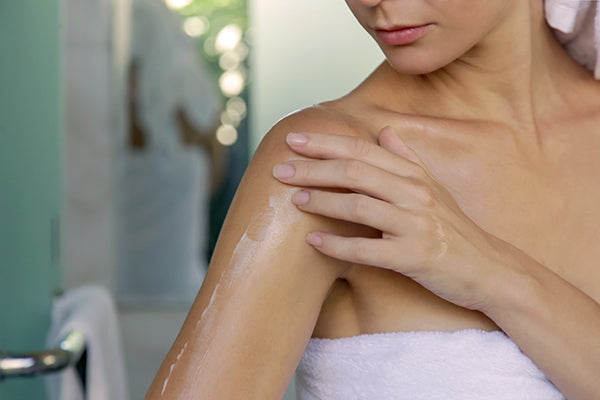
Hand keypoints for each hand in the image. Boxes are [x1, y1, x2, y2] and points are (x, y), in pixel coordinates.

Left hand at [272, 127, 514, 311]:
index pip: (363, 150)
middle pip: (355, 173)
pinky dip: (337, 246)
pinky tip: (312, 242)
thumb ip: (407, 159)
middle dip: (313, 169)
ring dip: (322, 202)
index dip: (325, 143)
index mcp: (414, 176)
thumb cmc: (455, 229)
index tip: (294, 139)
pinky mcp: (415, 257)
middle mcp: (415, 194)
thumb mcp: (434, 188)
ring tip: (293, 200)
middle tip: (280, 169)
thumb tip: (384, 130)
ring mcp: (416, 225)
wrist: (489, 269)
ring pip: (359, 206)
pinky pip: (367, 250)